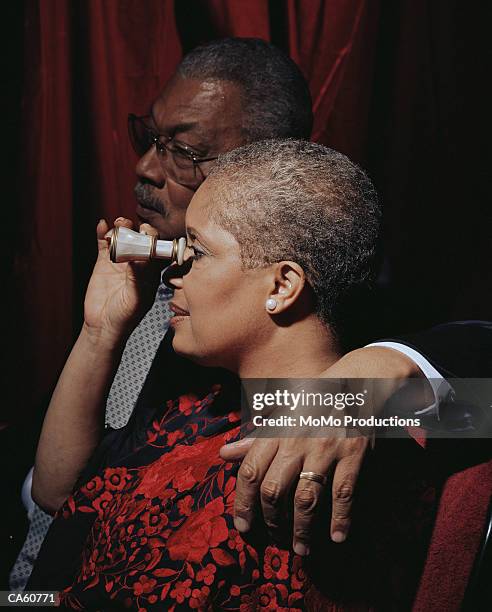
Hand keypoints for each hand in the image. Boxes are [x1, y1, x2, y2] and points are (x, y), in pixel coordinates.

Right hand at [83, 218, 161, 345]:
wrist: (103, 325)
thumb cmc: (126, 316)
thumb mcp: (136, 297)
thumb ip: (138, 277)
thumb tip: (139, 256)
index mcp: (152, 272)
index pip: (158, 250)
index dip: (157, 240)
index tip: (152, 235)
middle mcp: (138, 263)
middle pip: (142, 239)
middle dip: (141, 229)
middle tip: (138, 227)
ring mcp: (121, 260)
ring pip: (124, 237)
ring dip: (123, 226)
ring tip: (120, 223)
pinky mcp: (103, 261)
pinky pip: (104, 243)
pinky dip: (102, 232)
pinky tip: (101, 225)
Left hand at [220, 346, 424, 553]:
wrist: (355, 383)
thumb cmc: (313, 400)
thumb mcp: (280, 414)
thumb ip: (254, 439)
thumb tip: (224, 454)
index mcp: (276, 432)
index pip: (250, 472)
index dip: (243, 503)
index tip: (243, 526)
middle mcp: (296, 442)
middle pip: (274, 490)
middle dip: (272, 522)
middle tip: (276, 541)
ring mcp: (326, 449)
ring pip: (306, 498)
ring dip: (302, 530)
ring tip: (301, 549)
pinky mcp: (353, 455)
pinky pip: (344, 494)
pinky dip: (340, 519)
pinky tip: (337, 537)